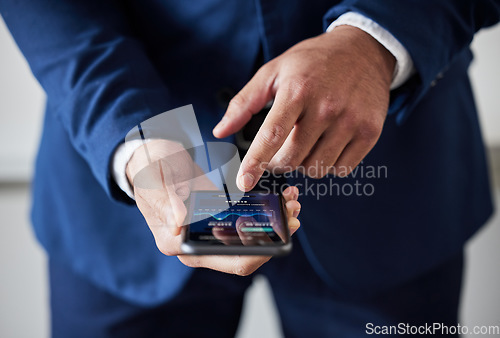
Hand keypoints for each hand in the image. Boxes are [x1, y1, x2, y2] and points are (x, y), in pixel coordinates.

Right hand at [126, 139, 300, 275]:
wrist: (149, 158)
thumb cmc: (150, 167)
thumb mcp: (156, 178)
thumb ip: (167, 200)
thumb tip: (178, 223)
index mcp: (176, 242)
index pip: (228, 260)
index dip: (259, 250)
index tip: (279, 230)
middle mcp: (195, 244)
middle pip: (244, 254)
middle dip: (272, 238)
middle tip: (292, 215)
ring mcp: (206, 234)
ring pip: (248, 240)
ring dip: (273, 225)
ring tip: (290, 203)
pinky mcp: (216, 221)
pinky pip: (244, 225)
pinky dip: (264, 214)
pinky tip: (278, 199)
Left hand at [213, 26, 395, 190]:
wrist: (363, 50)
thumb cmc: (312, 63)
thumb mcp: (274, 71)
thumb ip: (244, 102)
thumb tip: (220, 131)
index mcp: (298, 90)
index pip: (272, 135)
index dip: (255, 162)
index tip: (243, 183)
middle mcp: (326, 107)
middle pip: (292, 158)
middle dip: (279, 162)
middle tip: (280, 149)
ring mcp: (351, 121)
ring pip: (316, 169)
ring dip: (305, 163)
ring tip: (308, 140)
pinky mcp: (370, 132)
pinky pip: (341, 170)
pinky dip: (329, 164)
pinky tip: (328, 144)